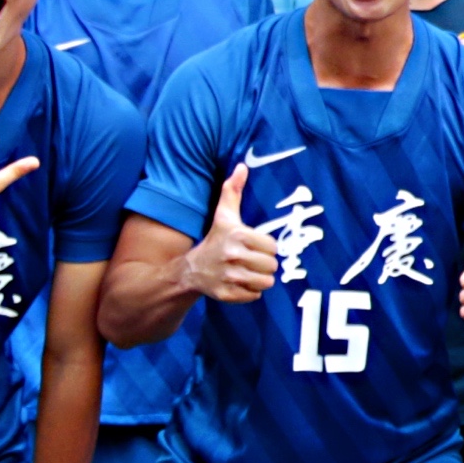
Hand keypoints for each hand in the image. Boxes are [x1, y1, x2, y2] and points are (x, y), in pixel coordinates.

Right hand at [183, 161, 279, 303]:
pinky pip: (254, 296)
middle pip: (272, 266)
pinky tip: (239, 283)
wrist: (190, 270)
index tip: (254, 246)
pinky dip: (250, 292)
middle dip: (264, 264)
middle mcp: (232, 256)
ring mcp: (228, 277)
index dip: (266, 248)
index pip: (273, 247)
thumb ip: (233, 191)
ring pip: (265, 282)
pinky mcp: (226, 295)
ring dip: (259, 279)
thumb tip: (242, 166)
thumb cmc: (215, 239)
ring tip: (248, 272)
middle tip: (251, 261)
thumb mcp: (224, 215)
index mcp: (237, 235)